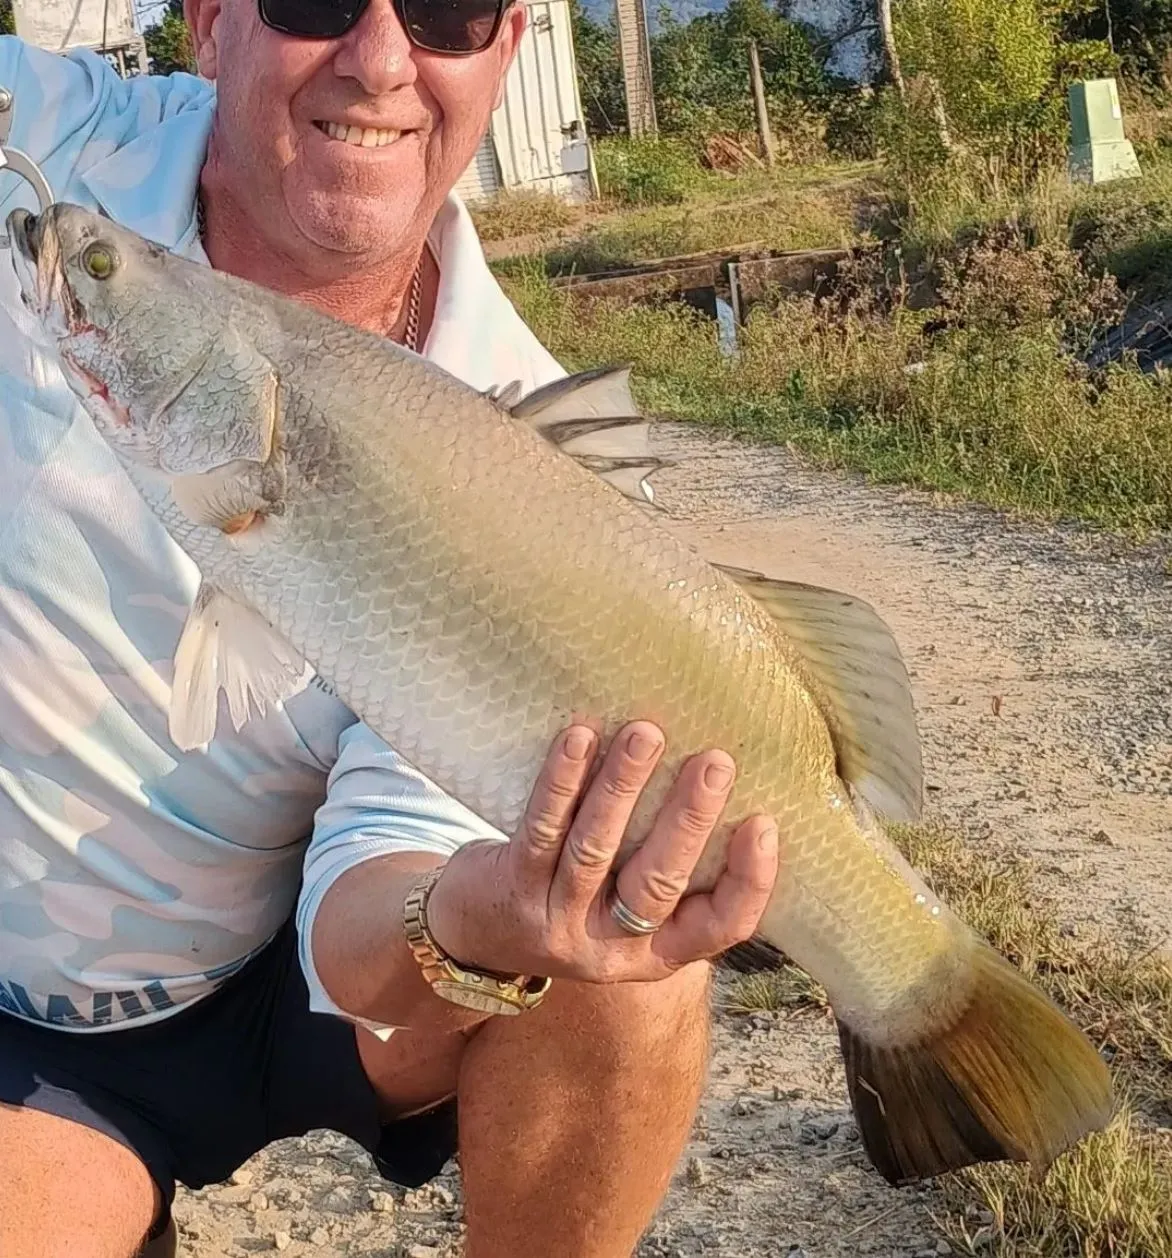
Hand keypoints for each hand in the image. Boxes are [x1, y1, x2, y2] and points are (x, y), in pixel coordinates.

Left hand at [424, 720, 778, 984]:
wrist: (476, 933)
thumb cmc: (577, 895)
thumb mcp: (629, 904)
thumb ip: (668, 861)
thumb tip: (723, 779)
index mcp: (659, 950)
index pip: (720, 926)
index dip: (750, 880)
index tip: (765, 822)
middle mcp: (612, 945)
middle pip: (657, 883)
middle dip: (689, 819)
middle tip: (715, 761)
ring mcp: (558, 919)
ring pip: (596, 850)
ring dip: (623, 787)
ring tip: (646, 734)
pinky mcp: (514, 886)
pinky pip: (541, 828)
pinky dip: (562, 781)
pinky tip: (580, 738)